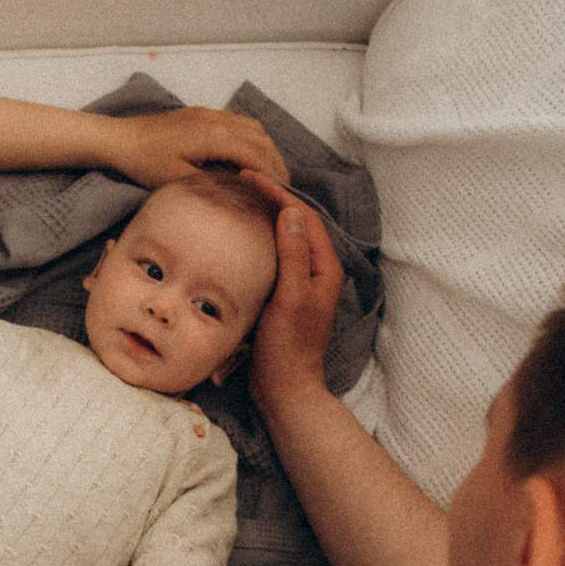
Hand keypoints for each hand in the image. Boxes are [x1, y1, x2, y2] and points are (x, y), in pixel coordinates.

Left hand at [108, 108, 288, 187]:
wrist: (121, 139)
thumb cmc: (144, 162)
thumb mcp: (178, 181)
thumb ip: (213, 184)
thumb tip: (240, 190)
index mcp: (214, 135)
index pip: (257, 154)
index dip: (273, 174)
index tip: (283, 193)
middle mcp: (217, 119)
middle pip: (261, 139)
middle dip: (276, 163)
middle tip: (284, 187)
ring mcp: (210, 114)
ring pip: (253, 128)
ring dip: (266, 149)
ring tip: (272, 173)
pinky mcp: (203, 115)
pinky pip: (239, 123)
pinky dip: (253, 140)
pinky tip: (250, 157)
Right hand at [240, 170, 343, 413]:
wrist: (284, 388)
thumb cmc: (288, 347)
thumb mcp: (290, 297)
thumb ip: (292, 254)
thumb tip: (289, 212)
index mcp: (324, 268)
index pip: (302, 216)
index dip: (277, 193)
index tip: (250, 177)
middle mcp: (316, 272)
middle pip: (295, 224)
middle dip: (271, 199)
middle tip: (242, 182)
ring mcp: (301, 284)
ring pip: (285, 239)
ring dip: (265, 218)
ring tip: (241, 202)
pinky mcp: (285, 296)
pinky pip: (274, 258)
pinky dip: (259, 242)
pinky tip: (241, 240)